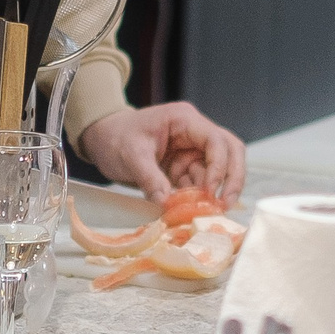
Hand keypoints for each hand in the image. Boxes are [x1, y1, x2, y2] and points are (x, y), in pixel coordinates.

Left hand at [78, 103, 245, 203]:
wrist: (102, 138)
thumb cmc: (115, 136)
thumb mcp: (130, 155)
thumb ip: (150, 178)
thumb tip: (167, 203)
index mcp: (185, 120)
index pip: (216, 141)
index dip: (219, 167)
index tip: (210, 191)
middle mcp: (194, 134)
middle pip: (229, 152)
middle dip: (232, 178)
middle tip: (226, 204)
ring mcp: (190, 151)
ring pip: (216, 171)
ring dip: (213, 192)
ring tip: (206, 212)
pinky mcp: (184, 167)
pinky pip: (199, 183)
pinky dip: (198, 198)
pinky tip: (191, 211)